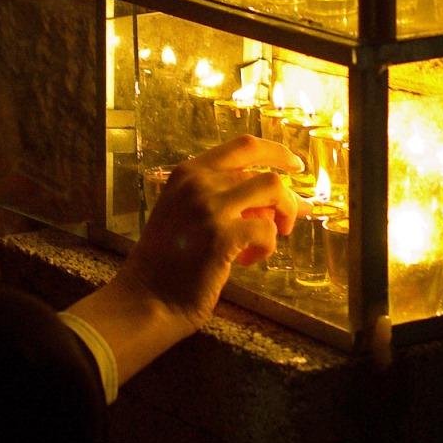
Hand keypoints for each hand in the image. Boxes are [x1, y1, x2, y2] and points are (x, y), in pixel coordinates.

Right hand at [118, 136, 301, 330]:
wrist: (148, 296)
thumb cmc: (167, 260)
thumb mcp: (185, 211)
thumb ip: (221, 197)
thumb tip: (269, 204)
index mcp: (188, 172)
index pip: (244, 146)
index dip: (276, 153)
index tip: (294, 165)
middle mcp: (198, 182)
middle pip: (264, 173)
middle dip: (286, 198)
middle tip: (289, 220)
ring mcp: (209, 207)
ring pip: (273, 191)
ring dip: (284, 214)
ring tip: (273, 237)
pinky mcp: (221, 236)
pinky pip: (267, 231)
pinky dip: (266, 247)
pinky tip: (246, 261)